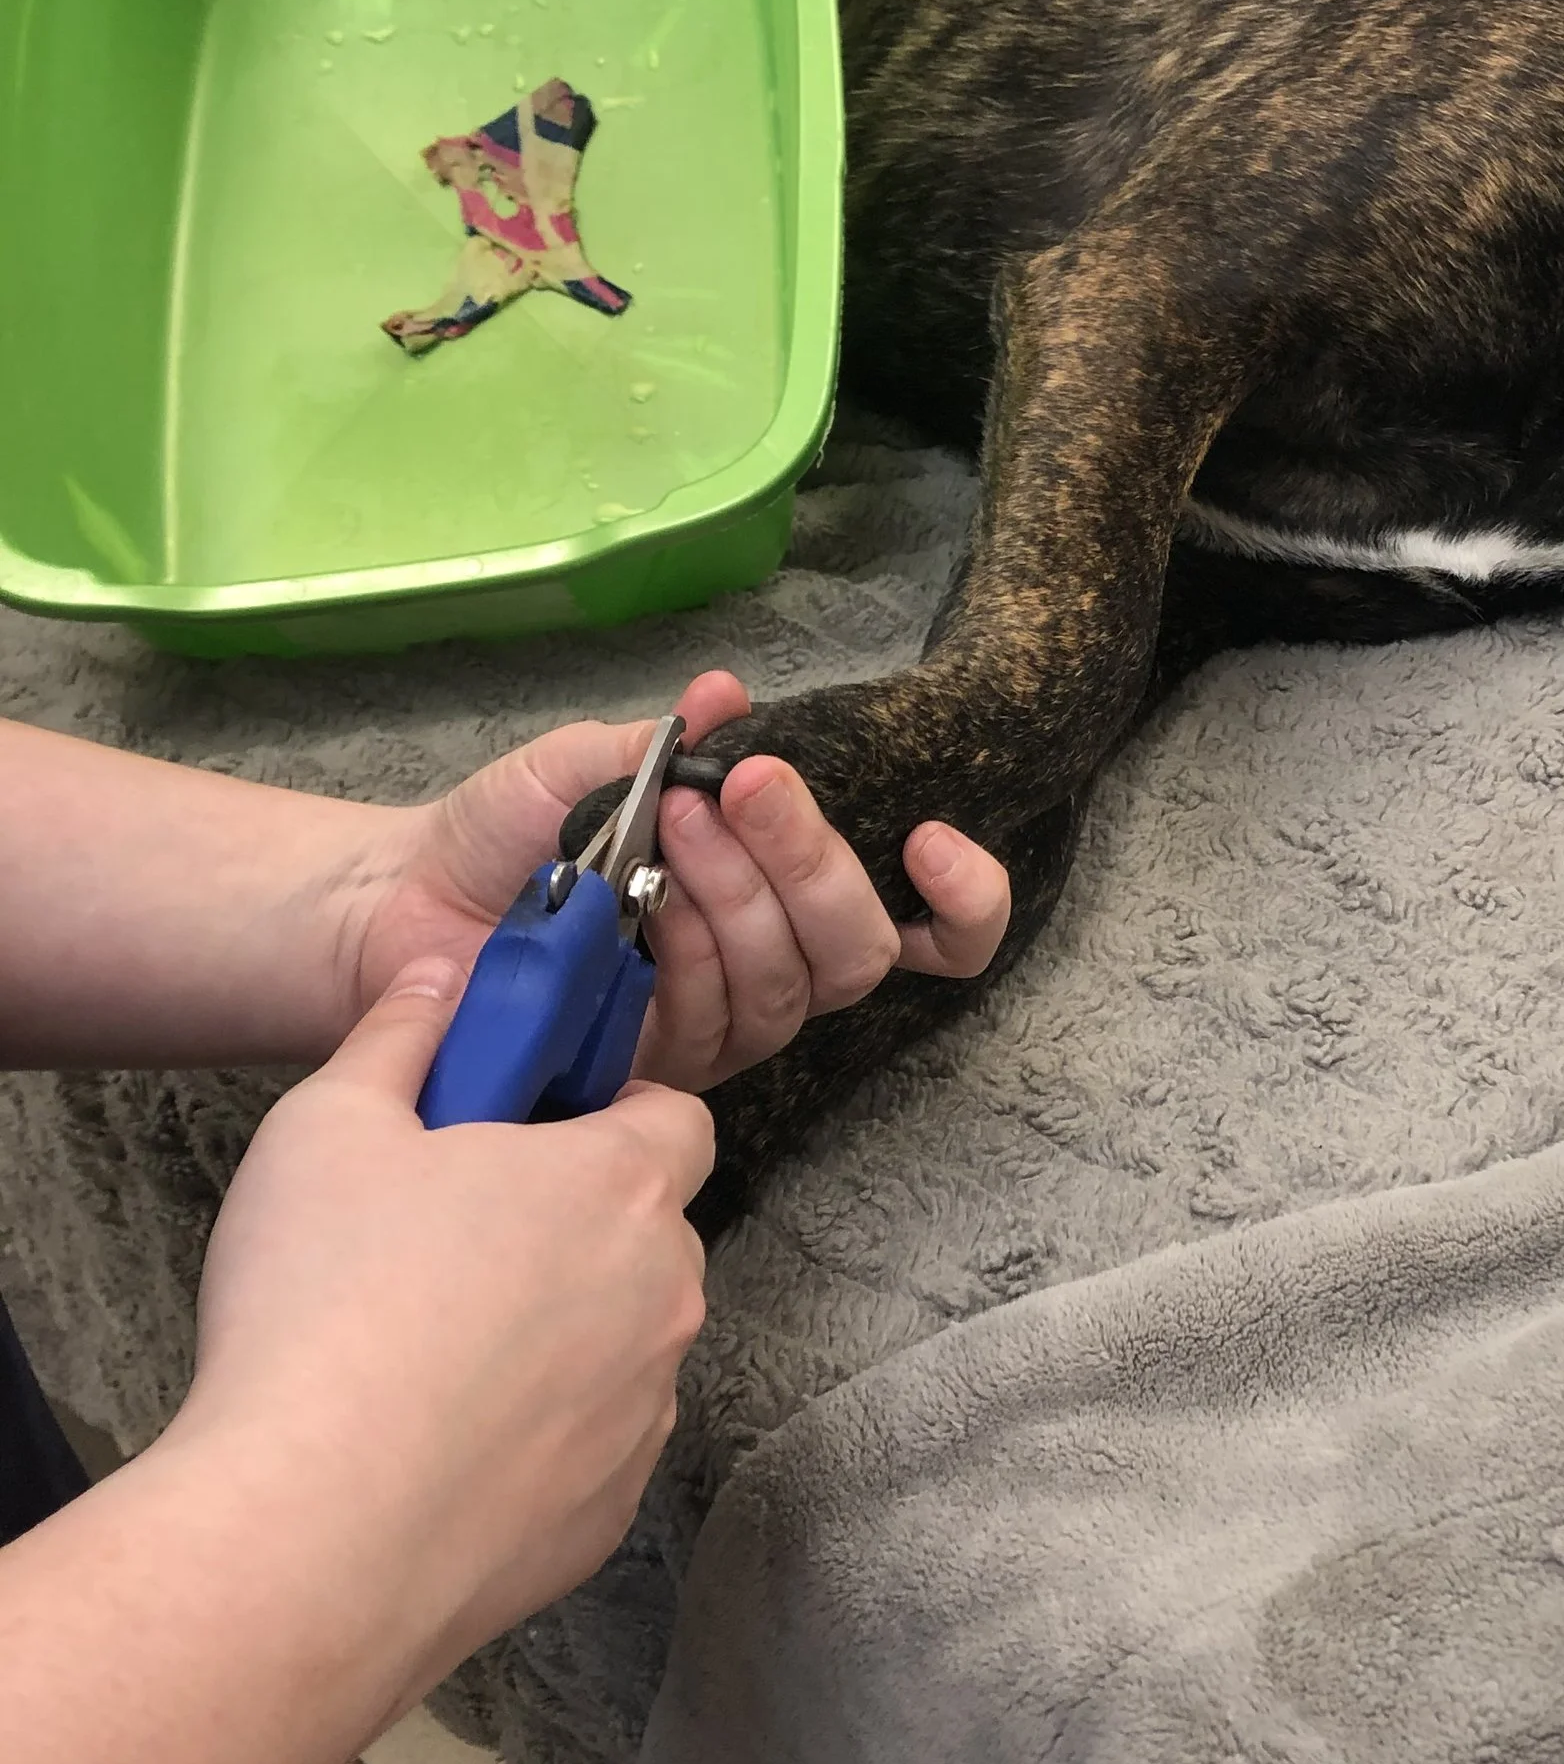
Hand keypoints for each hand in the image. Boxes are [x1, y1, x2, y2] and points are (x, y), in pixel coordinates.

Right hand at [178, 965, 715, 1690]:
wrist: (311, 1537)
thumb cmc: (323, 1319)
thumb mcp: (329, 1126)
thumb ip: (402, 1035)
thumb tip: (441, 981)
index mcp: (620, 1184)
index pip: (676, 1116)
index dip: (608, 1111)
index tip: (525, 1128)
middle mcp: (666, 1294)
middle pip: (649, 1230)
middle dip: (571, 1221)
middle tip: (449, 1234)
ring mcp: (647, 1411)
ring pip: (623, 1340)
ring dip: (555, 1330)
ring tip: (424, 1348)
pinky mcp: (613, 1509)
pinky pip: (591, 1441)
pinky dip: (534, 1433)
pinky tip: (432, 1438)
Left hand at [345, 670, 1013, 1088]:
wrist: (398, 900)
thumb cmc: (500, 835)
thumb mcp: (585, 764)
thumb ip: (663, 741)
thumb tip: (724, 692)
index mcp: (779, 900)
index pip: (927, 936)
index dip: (964, 906)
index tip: (932, 839)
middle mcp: (767, 972)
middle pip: (857, 950)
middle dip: (811, 861)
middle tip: (747, 787)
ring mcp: (714, 1028)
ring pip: (785, 981)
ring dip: (737, 891)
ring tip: (665, 822)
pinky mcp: (657, 1070)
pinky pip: (710, 1016)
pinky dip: (683, 946)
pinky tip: (634, 902)